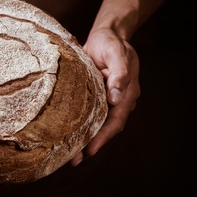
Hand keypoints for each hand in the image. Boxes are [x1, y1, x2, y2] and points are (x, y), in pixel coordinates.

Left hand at [70, 27, 139, 165]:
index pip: (116, 120)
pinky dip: (82, 127)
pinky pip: (91, 115)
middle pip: (107, 128)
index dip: (103, 137)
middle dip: (92, 145)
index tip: (90, 150)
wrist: (107, 35)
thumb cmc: (111, 42)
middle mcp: (118, 100)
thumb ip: (119, 74)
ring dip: (86, 140)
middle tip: (75, 161)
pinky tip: (69, 135)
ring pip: (98, 124)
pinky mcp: (97, 97)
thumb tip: (116, 98)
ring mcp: (108, 100)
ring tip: (70, 156)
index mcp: (126, 93)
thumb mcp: (116, 53)